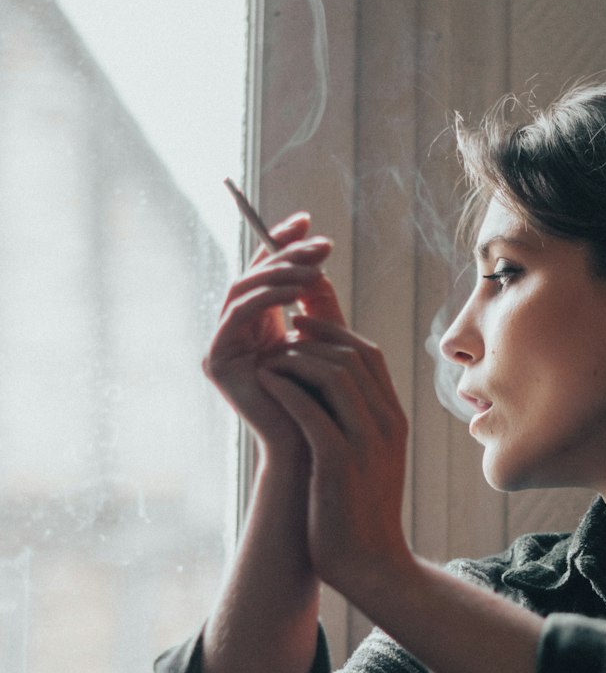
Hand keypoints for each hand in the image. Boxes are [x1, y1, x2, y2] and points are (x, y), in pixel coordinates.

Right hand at [203, 213, 341, 455]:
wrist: (311, 452)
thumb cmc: (323, 403)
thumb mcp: (322, 343)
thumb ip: (316, 306)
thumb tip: (318, 264)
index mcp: (259, 326)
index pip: (266, 274)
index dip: (282, 243)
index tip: (309, 220)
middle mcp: (235, 333)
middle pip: (253, 276)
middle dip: (286, 252)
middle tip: (320, 241)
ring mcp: (222, 347)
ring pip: (244, 290)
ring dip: (281, 272)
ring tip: (315, 266)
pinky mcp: (216, 362)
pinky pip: (239, 314)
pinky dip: (268, 297)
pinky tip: (298, 291)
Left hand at [256, 314, 413, 607]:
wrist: (369, 564)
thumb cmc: (358, 512)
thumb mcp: (367, 459)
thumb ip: (356, 422)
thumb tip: (329, 387)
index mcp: (394, 420)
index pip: (370, 355)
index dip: (335, 330)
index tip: (302, 324)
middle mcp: (387, 425)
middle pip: (354, 355)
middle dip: (314, 336)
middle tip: (280, 333)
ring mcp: (367, 443)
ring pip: (336, 374)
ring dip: (297, 359)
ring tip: (270, 358)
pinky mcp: (340, 463)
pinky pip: (311, 411)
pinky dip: (286, 388)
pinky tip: (265, 382)